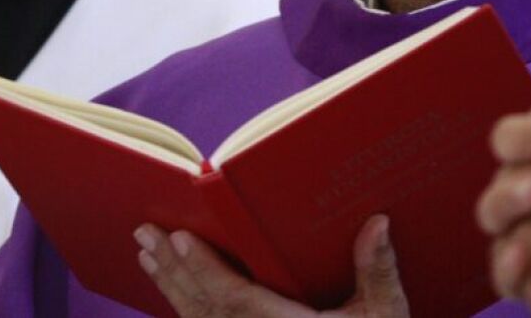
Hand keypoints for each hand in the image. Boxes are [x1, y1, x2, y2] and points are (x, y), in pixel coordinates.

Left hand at [135, 214, 408, 316]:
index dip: (204, 270)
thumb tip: (378, 223)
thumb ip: (378, 272)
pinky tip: (178, 294)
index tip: (178, 239)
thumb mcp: (385, 315)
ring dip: (173, 289)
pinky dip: (188, 311)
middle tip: (145, 235)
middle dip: (174, 271)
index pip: (235, 302)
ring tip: (149, 258)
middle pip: (206, 311)